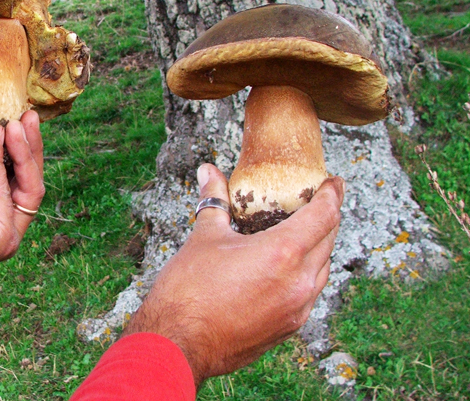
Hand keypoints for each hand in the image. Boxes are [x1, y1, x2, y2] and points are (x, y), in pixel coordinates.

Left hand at [0, 110, 44, 345]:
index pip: (21, 170)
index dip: (24, 142)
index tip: (22, 113)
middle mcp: (9, 217)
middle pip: (31, 177)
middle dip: (31, 143)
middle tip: (27, 114)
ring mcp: (8, 231)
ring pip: (28, 187)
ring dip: (22, 152)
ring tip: (12, 124)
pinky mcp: (0, 240)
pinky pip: (3, 197)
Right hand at [123, 163, 342, 384]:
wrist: (179, 342)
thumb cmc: (189, 289)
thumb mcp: (205, 236)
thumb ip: (214, 201)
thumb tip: (208, 172)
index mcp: (282, 253)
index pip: (324, 216)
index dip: (332, 195)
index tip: (334, 182)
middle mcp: (299, 282)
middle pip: (328, 242)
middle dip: (326, 219)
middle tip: (316, 203)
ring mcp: (296, 309)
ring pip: (321, 270)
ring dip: (317, 248)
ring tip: (301, 234)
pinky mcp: (288, 328)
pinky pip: (308, 294)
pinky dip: (304, 274)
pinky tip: (284, 269)